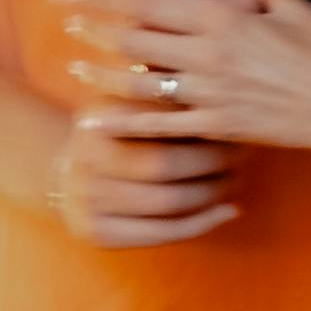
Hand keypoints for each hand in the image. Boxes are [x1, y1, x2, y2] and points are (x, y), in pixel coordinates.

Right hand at [49, 105, 238, 248]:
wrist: (66, 173)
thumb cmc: (116, 132)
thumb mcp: (128, 103)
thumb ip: (161, 93)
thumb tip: (214, 76)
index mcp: (96, 121)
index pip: (161, 126)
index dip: (203, 129)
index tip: (236, 126)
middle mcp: (85, 161)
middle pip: (165, 166)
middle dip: (213, 162)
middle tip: (244, 154)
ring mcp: (87, 201)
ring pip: (169, 204)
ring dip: (213, 193)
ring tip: (236, 179)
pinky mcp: (97, 233)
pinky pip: (161, 234)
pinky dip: (202, 224)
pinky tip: (227, 211)